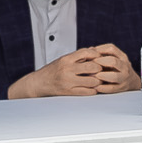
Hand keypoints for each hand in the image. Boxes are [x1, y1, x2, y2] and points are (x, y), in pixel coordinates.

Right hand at [15, 43, 138, 97]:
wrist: (39, 83)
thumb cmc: (53, 70)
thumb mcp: (64, 59)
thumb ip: (78, 56)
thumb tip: (94, 50)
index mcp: (66, 59)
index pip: (86, 52)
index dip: (96, 54)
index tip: (100, 57)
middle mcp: (67, 70)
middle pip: (92, 67)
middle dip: (100, 68)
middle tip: (102, 69)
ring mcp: (68, 82)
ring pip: (93, 81)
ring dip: (99, 80)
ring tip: (99, 79)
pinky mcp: (69, 92)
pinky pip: (88, 92)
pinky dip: (94, 90)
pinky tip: (93, 87)